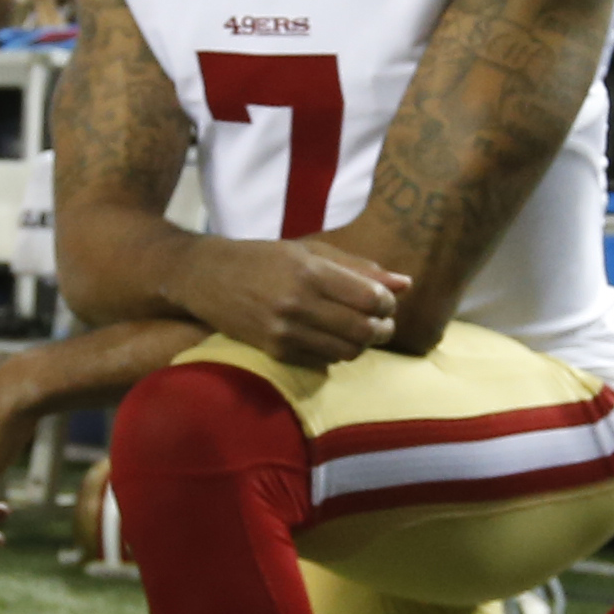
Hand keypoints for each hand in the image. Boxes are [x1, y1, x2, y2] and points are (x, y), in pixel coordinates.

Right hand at [176, 233, 411, 367]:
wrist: (207, 277)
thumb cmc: (264, 258)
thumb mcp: (310, 252)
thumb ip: (358, 268)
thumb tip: (405, 284)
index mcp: (310, 272)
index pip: (371, 298)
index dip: (388, 303)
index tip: (385, 300)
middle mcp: (298, 304)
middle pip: (364, 329)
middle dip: (383, 327)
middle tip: (381, 322)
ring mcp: (285, 331)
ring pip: (348, 351)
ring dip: (362, 343)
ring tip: (357, 330)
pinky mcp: (275, 352)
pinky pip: (325, 362)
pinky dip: (337, 352)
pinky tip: (331, 338)